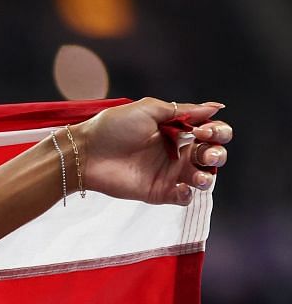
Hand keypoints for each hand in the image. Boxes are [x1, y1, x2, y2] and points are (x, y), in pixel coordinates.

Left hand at [76, 97, 230, 206]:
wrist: (86, 153)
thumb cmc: (113, 127)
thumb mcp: (149, 110)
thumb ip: (183, 110)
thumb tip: (215, 107)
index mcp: (179, 130)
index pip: (212, 132)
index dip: (216, 131)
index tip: (202, 131)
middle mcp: (178, 152)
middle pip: (212, 155)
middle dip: (216, 153)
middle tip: (204, 153)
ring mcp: (169, 173)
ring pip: (203, 178)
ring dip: (209, 177)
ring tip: (200, 176)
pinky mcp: (158, 192)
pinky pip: (183, 197)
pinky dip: (188, 194)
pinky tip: (181, 187)